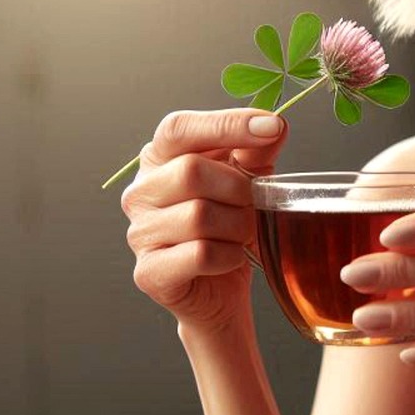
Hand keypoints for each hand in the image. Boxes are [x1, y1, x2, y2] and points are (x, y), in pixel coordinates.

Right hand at [121, 109, 285, 327]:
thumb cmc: (230, 228)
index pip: (178, 129)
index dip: (225, 125)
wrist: (222, 290)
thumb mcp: (249, 178)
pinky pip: (200, 254)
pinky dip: (229, 256)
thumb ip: (257, 148)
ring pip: (198, 216)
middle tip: (252, 207)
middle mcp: (140, 192)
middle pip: (191, 172)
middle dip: (238, 191)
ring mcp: (139, 233)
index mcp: (159, 159)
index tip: (271, 127)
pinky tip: (230, 258)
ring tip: (242, 236)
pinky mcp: (150, 272)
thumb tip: (274, 124)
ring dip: (237, 227)